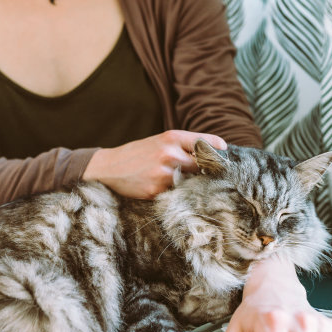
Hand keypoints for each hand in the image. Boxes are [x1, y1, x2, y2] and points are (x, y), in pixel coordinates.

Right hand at [82, 130, 225, 198]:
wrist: (107, 168)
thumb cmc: (138, 154)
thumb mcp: (159, 141)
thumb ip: (184, 145)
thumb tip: (216, 152)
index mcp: (171, 137)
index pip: (207, 143)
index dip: (219, 152)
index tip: (223, 158)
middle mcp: (169, 154)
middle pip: (204, 165)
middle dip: (207, 171)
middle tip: (210, 176)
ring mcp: (163, 173)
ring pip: (191, 182)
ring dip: (190, 185)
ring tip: (179, 183)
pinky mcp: (156, 191)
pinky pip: (176, 194)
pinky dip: (175, 194)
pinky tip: (165, 190)